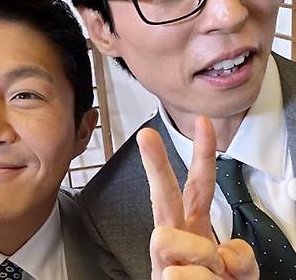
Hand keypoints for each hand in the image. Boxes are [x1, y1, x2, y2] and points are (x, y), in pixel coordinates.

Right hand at [139, 115, 257, 278]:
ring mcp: (164, 261)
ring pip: (165, 237)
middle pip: (162, 196)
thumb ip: (242, 259)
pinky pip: (181, 274)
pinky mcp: (160, 278)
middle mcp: (176, 241)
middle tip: (146, 136)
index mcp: (195, 231)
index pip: (198, 186)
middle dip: (155, 164)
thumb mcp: (241, 275)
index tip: (202, 124)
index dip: (202, 154)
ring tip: (208, 274)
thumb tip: (223, 250)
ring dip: (196, 255)